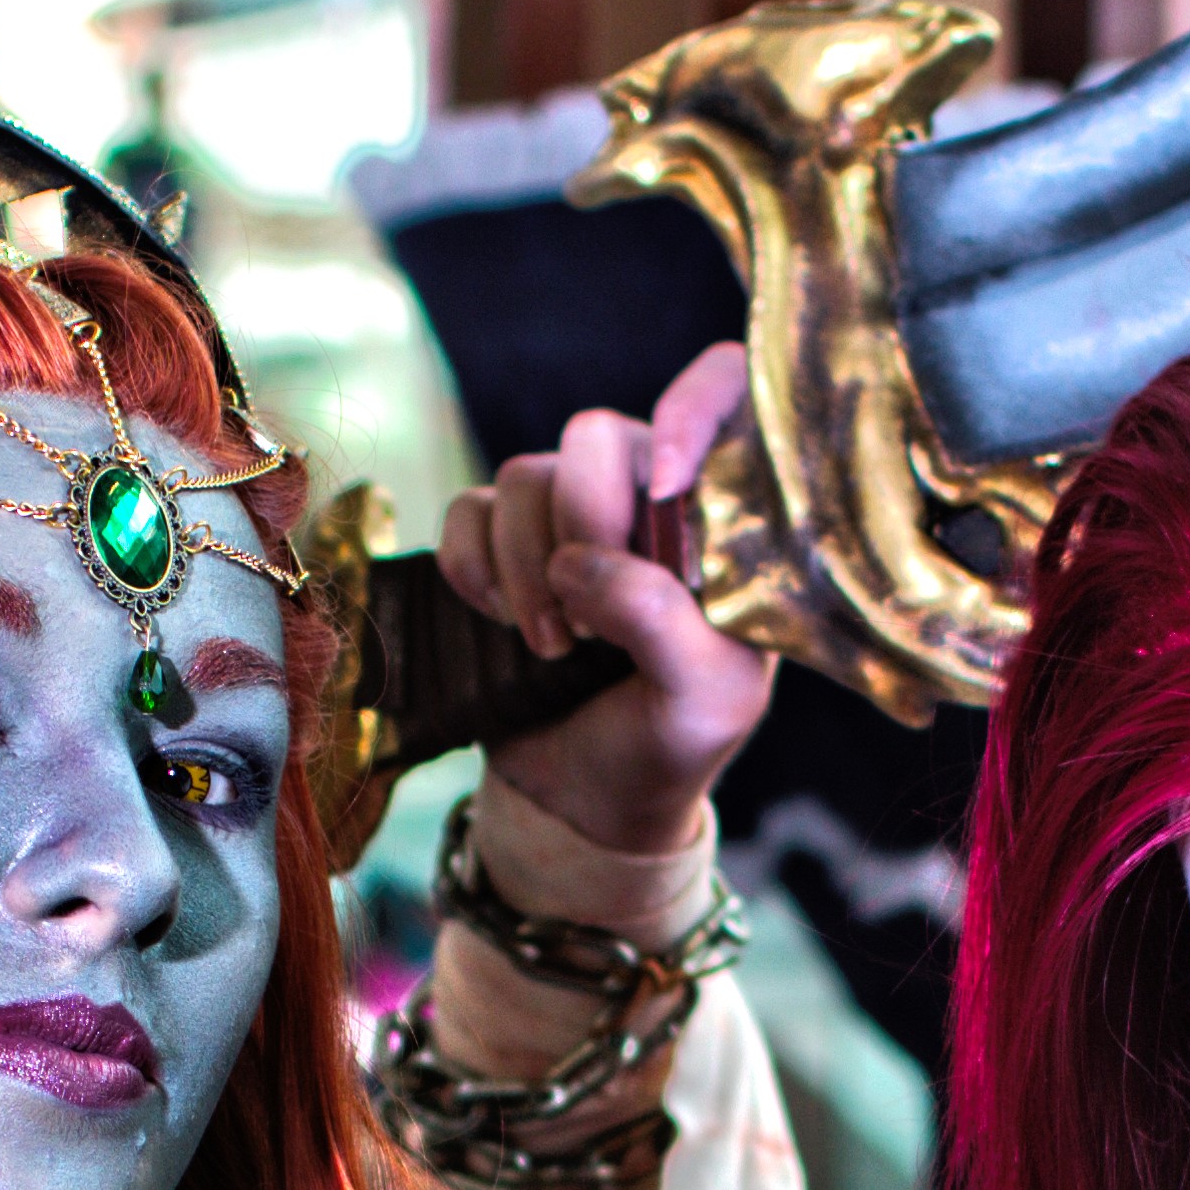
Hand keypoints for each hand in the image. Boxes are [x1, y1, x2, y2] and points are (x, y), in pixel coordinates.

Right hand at [434, 344, 775, 855]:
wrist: (585, 800)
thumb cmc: (667, 742)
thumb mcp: (704, 698)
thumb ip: (663, 620)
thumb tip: (583, 563)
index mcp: (720, 512)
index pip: (723, 388)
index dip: (692, 406)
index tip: (663, 488)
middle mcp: (647, 493)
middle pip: (594, 434)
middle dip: (582, 527)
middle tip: (593, 621)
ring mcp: (569, 515)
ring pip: (523, 475)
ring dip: (526, 571)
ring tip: (556, 647)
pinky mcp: (501, 543)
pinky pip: (466, 511)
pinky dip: (473, 571)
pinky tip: (506, 624)